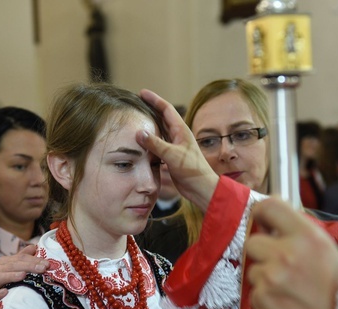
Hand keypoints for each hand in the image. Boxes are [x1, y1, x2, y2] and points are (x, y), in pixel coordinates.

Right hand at [0, 244, 48, 308]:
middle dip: (29, 266)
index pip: (21, 258)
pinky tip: (5, 292)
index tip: (48, 264)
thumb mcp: (13, 269)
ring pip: (1, 277)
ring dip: (12, 276)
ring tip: (23, 275)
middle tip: (42, 269)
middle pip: (13, 266)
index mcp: (5, 262)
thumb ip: (22, 258)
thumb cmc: (4, 283)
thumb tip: (34, 247)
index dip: (35, 260)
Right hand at [137, 89, 219, 211]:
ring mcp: (174, 146)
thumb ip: (156, 144)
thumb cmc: (192, 170)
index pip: (166, 109)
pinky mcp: (171, 157)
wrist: (201, 187)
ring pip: (159, 131)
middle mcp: (178, 136)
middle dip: (150, 109)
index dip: (154, 99)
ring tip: (136, 120)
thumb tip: (139, 132)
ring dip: (149, 125)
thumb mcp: (173, 155)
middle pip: (162, 118)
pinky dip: (149, 141)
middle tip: (136, 104)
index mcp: (181, 130)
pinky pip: (158, 145)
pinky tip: (140, 143)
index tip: (142, 92)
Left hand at [245, 198, 337, 308]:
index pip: (269, 207)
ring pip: (252, 270)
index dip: (263, 214)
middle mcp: (286, 254)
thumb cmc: (334, 290)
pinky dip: (265, 298)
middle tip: (283, 267)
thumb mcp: (327, 251)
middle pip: (252, 242)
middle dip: (264, 253)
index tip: (264, 222)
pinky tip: (284, 305)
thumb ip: (298, 233)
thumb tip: (269, 220)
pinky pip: (254, 292)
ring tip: (288, 291)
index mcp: (307, 237)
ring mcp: (270, 279)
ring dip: (265, 279)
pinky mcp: (260, 301)